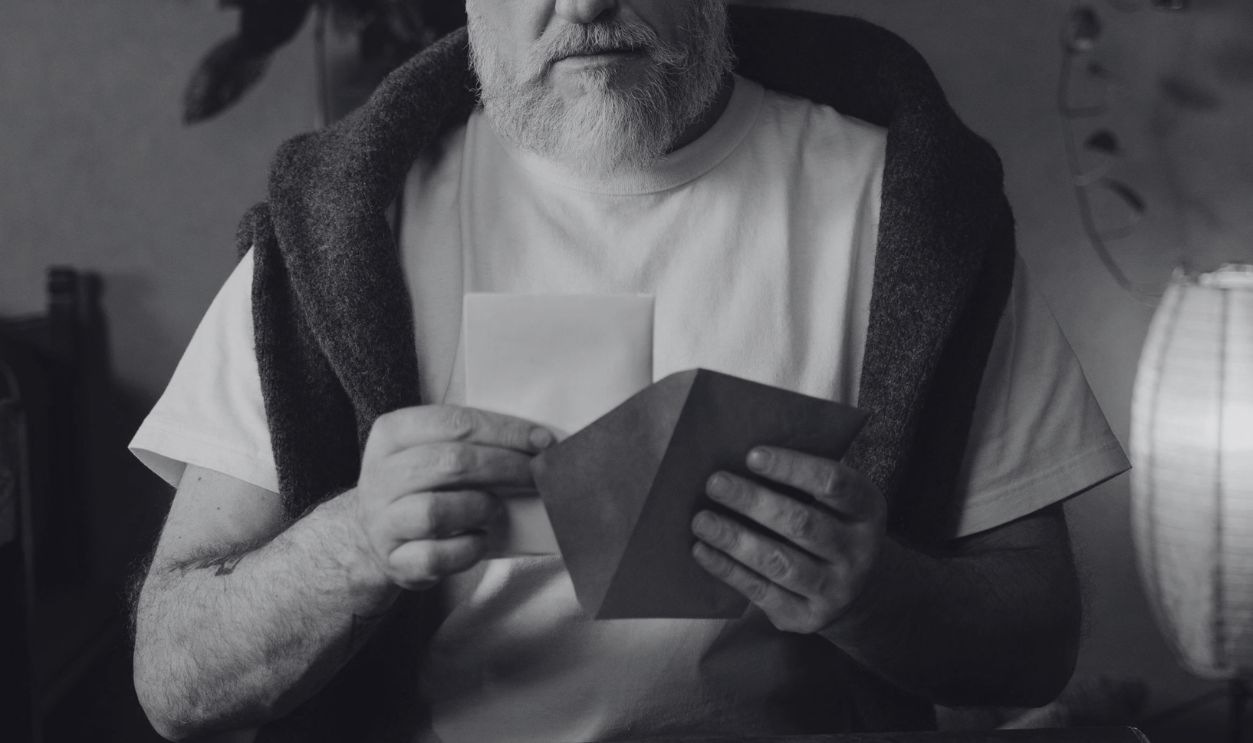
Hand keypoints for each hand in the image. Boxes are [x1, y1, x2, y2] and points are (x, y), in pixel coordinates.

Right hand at [352, 405, 554, 590]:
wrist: (377, 538)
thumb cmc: (421, 487)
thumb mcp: (431, 451)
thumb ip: (471, 442)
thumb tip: (537, 442)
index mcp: (392, 434)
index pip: (455, 424)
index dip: (505, 432)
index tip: (543, 441)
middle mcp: (380, 475)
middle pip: (451, 462)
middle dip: (506, 466)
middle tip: (537, 475)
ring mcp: (382, 521)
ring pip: (436, 511)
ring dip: (481, 508)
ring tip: (497, 509)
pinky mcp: (394, 560)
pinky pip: (436, 556)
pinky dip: (468, 548)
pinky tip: (480, 539)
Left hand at [690, 446, 885, 633]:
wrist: (856, 590)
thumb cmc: (829, 525)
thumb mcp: (833, 501)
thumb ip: (801, 482)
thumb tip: (737, 461)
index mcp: (867, 509)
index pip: (833, 483)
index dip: (792, 468)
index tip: (752, 455)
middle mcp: (858, 551)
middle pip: (801, 523)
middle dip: (753, 501)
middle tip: (715, 483)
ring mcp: (835, 589)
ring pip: (779, 562)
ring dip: (735, 539)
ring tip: (702, 520)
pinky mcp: (807, 617)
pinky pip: (762, 591)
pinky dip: (728, 569)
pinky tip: (702, 550)